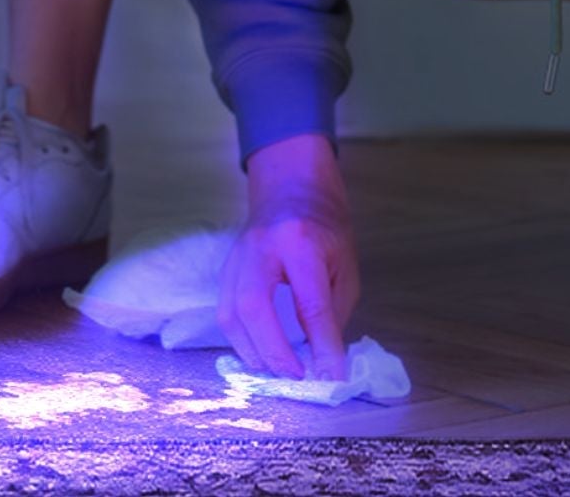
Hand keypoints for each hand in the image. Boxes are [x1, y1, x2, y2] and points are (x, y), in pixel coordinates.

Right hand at [219, 133, 359, 380]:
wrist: (291, 191)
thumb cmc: (325, 230)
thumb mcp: (344, 267)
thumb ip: (331, 311)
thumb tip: (323, 358)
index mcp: (301, 243)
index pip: (310, 303)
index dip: (322, 345)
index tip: (332, 376)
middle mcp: (261, 248)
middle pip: (254, 306)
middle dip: (273, 350)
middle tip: (295, 376)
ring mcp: (236, 257)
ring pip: (230, 312)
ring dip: (252, 351)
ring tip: (276, 372)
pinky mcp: (225, 269)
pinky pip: (225, 311)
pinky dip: (241, 339)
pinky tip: (258, 354)